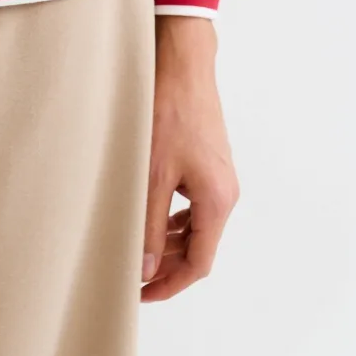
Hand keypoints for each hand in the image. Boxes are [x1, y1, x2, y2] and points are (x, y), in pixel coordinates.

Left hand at [141, 16, 239, 300]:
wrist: (181, 61)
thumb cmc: (168, 111)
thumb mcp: (152, 172)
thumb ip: (147, 222)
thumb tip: (143, 267)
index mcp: (217, 200)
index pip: (199, 262)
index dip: (170, 283)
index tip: (142, 294)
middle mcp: (224, 191)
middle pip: (198, 246)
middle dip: (166, 264)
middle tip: (131, 274)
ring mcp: (217, 175)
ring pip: (193, 224)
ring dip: (166, 240)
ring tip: (133, 248)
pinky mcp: (205, 159)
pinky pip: (190, 202)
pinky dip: (170, 216)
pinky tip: (145, 214)